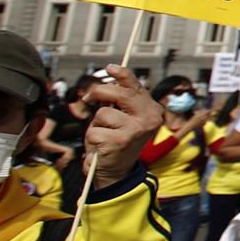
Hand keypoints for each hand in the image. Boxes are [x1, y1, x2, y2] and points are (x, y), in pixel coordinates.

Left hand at [82, 65, 160, 186]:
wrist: (117, 173)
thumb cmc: (117, 141)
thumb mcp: (123, 118)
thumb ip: (120, 103)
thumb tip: (106, 85)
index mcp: (151, 110)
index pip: (135, 86)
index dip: (121, 74)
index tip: (109, 67)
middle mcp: (149, 118)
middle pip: (117, 94)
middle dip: (98, 93)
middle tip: (88, 98)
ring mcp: (135, 129)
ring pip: (102, 114)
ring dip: (96, 125)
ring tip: (103, 136)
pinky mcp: (120, 141)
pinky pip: (94, 131)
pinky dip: (92, 140)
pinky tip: (101, 148)